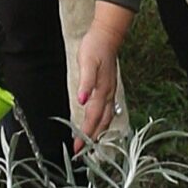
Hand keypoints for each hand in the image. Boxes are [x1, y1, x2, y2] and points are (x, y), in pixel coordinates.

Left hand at [72, 1, 134, 148]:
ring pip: (106, 118)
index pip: (93, 118)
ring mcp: (110, 91)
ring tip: (90, 144)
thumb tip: (82, 101)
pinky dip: (102, 121)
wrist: (107, 36)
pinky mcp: (109, 88)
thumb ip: (85, 82)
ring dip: (98, 132)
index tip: (77, 147)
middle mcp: (108, 94)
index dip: (86, 134)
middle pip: (101, 122)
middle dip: (92, 138)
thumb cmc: (95, 48)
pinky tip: (99, 124)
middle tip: (81, 152)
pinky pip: (107, 110)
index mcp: (102, 90)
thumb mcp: (87, 62)